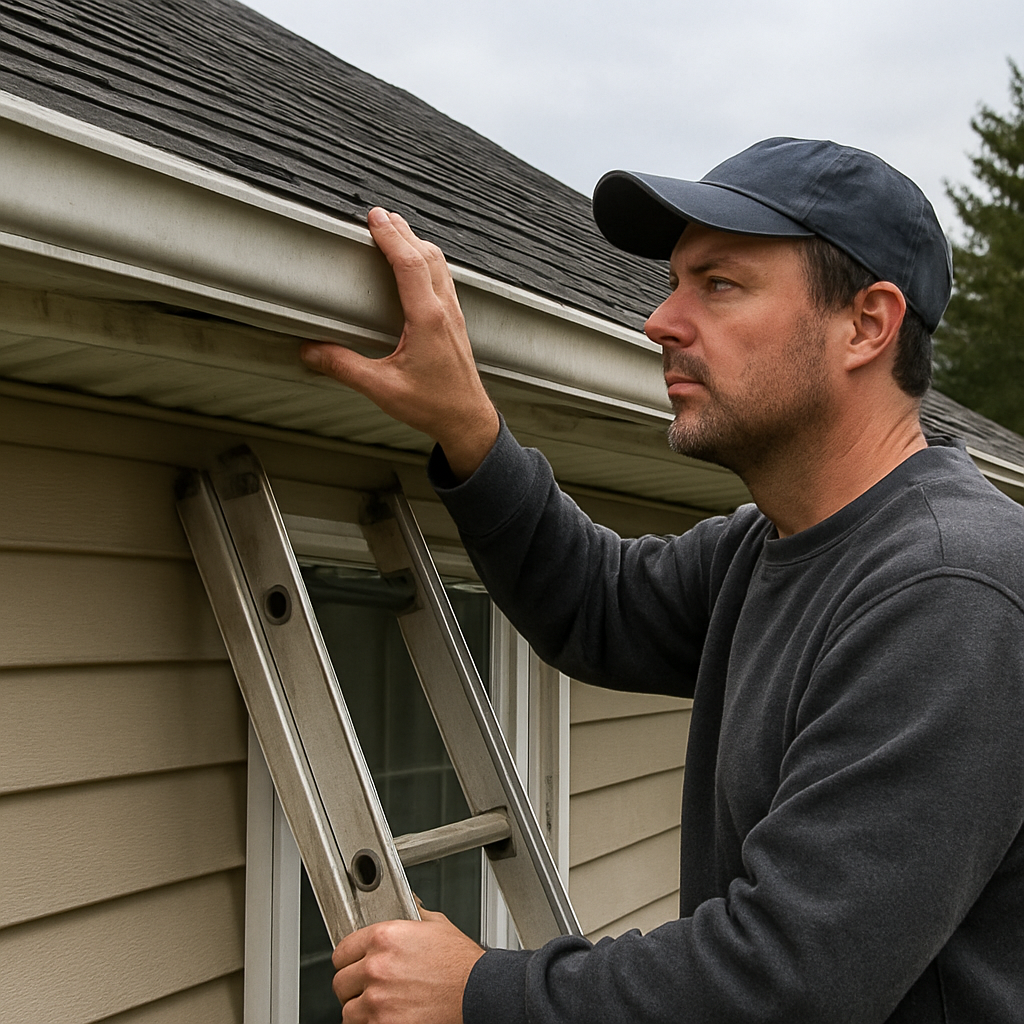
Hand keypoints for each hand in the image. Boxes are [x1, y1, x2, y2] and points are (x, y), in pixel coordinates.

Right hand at [301, 208, 499, 479]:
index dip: (391, 237)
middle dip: (403, 231)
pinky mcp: (456, 324)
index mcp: (428, 320)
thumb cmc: (433, 406)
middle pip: (427, 255)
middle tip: (380, 215)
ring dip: (417, 243)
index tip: (375, 217)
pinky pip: (444, 280)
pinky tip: (418, 265)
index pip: (410, 264)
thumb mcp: (382, 389)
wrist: (468, 421)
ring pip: (439, 265)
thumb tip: (311, 351)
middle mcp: (445, 311)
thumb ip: (344, 367)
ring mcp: (454, 316)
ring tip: (397, 230)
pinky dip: (428, 261)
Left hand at [331, 905, 485, 1023]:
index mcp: (384, 937)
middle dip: (353, 986)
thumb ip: (413, 914)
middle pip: (340, 982)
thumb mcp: (436, 925)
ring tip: (380, 1004)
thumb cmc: (460, 963)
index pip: (341, 951)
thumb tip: (408, 905)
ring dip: (361, 1009)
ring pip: (348, 1010)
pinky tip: (388, 1016)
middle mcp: (376, 968)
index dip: (348, 959)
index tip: (353, 965)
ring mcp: (378, 1000)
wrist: (478, 993)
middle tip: (369, 987)